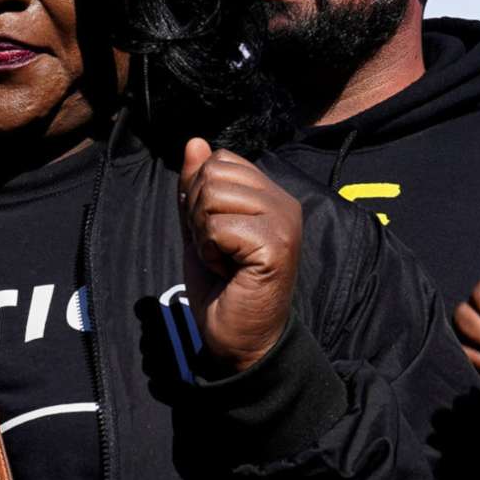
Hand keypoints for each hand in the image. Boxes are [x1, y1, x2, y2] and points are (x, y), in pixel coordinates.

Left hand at [180, 139, 304, 375]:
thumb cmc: (221, 287)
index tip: (214, 234)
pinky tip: (229, 271)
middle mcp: (283, 202)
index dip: (199, 195)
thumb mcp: (199, 228)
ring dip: (204, 235)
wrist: (237, 338)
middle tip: (219, 251)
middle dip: (198, 214)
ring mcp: (284, 222)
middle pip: (213, 173)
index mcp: (269, 194)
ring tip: (225, 260)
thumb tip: (195, 141)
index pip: (219, 159)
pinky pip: (219, 226)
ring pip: (213, 197)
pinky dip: (212, 251)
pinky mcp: (277, 244)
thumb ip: (195, 187)